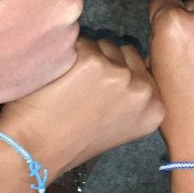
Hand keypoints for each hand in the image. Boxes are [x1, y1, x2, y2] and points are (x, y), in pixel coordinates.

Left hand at [0, 37, 163, 173]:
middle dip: (105, 61)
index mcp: (155, 108)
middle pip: (123, 52)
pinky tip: (59, 79)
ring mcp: (118, 74)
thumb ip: (131, 96)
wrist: (37, 150)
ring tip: (71, 84)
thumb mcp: (121, 125)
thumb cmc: (73, 141)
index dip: (118, 72)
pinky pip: (79, 42)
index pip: (140, 66)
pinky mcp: (91, 61)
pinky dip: (67, 55)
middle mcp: (142, 90)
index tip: (100, 90)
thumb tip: (127, 65)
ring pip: (102, 44)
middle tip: (84, 88)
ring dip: (87, 56)